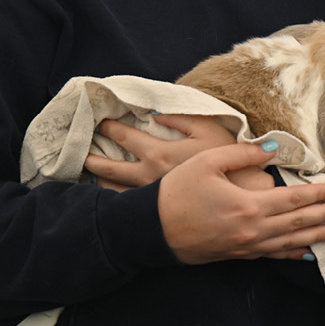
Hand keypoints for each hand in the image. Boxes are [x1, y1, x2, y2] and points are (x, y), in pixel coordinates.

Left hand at [86, 114, 271, 190]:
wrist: (243, 196)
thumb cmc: (229, 161)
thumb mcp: (209, 131)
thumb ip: (181, 118)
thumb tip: (156, 114)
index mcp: (158, 153)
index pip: (124, 137)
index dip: (110, 127)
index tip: (100, 121)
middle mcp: (146, 176)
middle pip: (107, 167)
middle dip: (91, 157)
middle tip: (81, 149)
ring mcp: (148, 196)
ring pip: (111, 189)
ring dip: (98, 179)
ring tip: (90, 173)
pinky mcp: (154, 211)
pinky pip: (124, 204)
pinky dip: (111, 198)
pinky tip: (108, 194)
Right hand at [157, 141, 324, 264]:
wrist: (147, 231)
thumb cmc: (174, 193)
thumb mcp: (206, 162)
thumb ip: (243, 154)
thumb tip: (273, 149)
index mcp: (248, 206)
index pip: (293, 199)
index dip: (316, 194)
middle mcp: (252, 230)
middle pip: (298, 223)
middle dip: (324, 216)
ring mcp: (245, 246)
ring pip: (290, 243)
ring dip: (316, 237)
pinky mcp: (236, 255)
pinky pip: (272, 256)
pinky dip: (293, 254)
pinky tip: (307, 255)